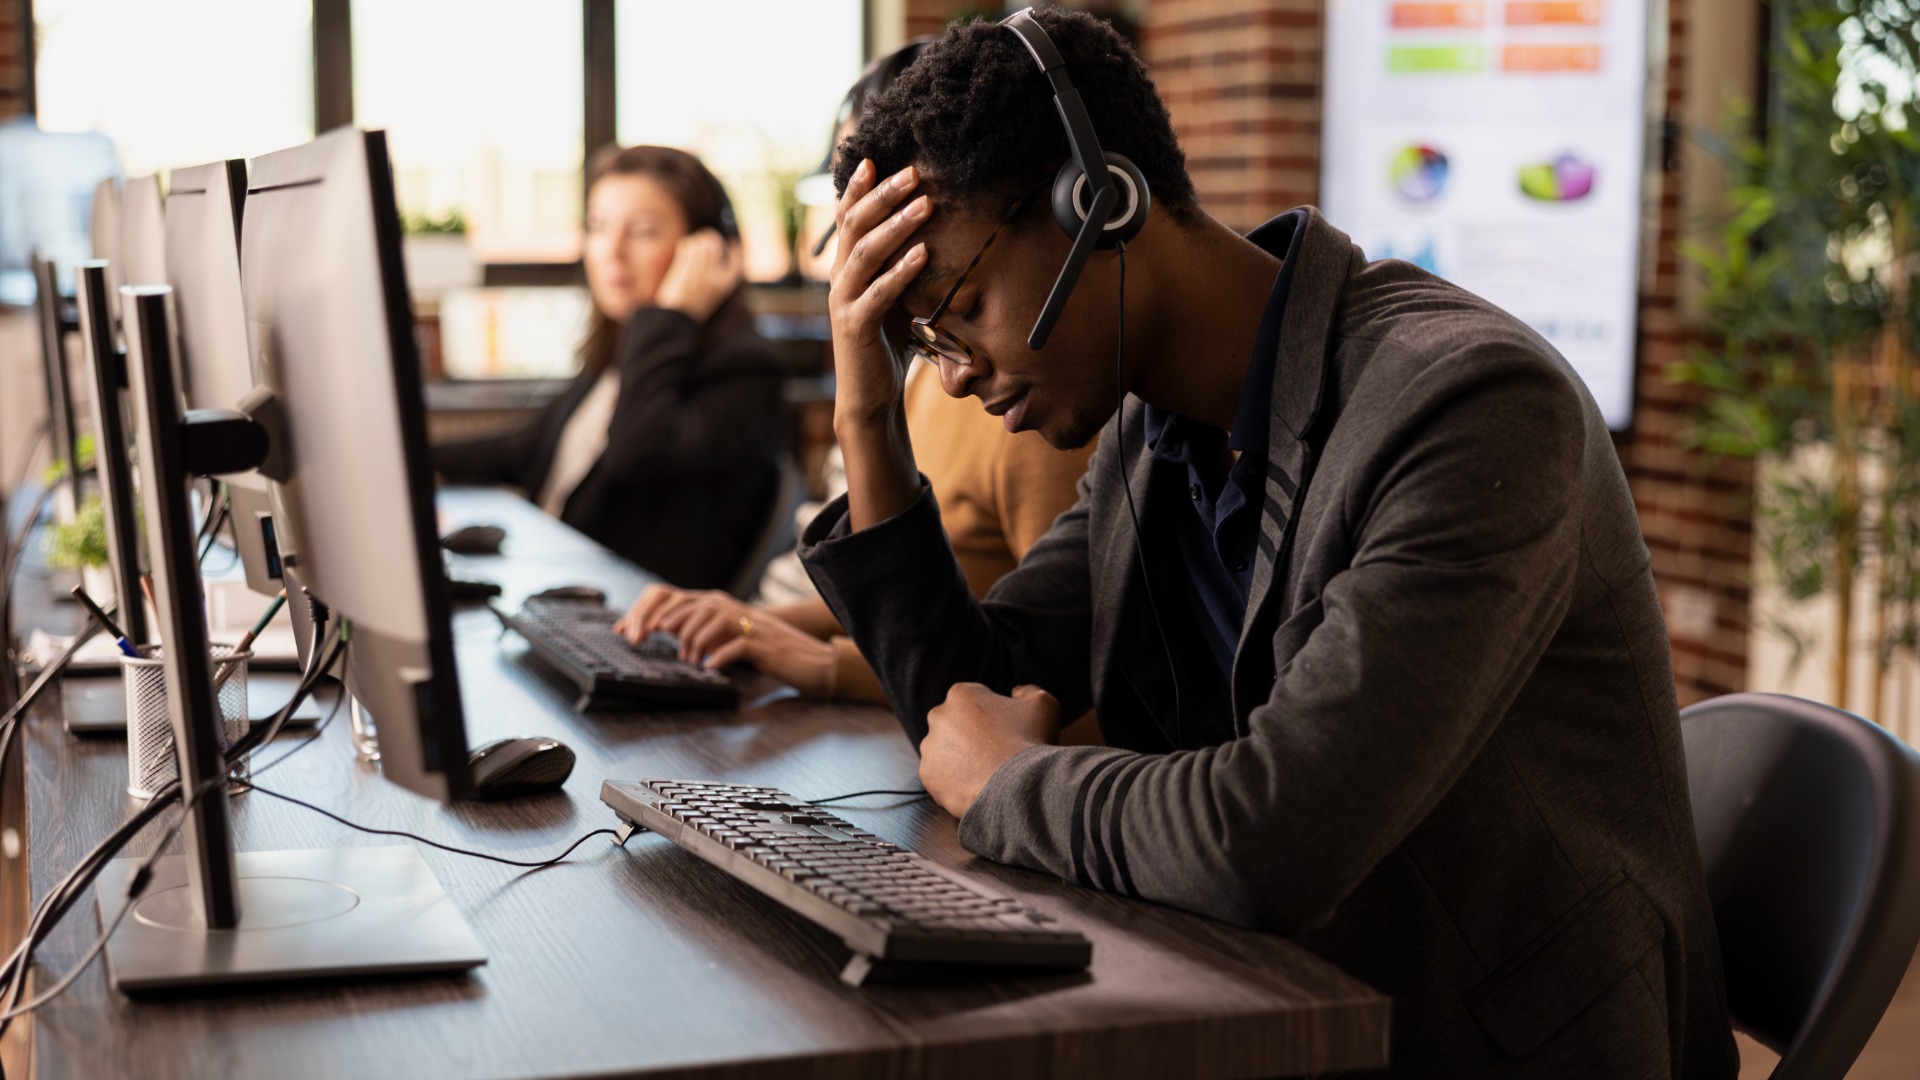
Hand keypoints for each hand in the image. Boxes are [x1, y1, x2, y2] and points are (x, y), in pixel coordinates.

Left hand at [615, 585, 836, 697]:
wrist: (808, 660)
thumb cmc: (766, 652)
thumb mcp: (728, 637)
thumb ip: (702, 631)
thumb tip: (667, 633)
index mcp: (718, 606)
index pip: (676, 598)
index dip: (647, 611)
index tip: (626, 631)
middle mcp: (731, 609)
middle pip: (689, 605)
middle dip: (660, 623)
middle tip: (643, 642)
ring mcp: (749, 624)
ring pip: (711, 619)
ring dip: (692, 640)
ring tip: (688, 660)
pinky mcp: (764, 644)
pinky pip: (737, 645)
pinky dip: (720, 656)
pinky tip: (710, 667)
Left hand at [655, 229, 742, 322]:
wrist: (676, 318)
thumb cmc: (693, 309)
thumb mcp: (714, 296)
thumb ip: (717, 277)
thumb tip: (714, 253)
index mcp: (725, 285)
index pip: (736, 261)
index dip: (736, 250)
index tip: (733, 242)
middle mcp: (714, 276)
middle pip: (715, 245)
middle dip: (711, 237)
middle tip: (706, 236)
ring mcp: (698, 271)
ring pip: (700, 243)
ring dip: (697, 240)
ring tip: (694, 243)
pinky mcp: (683, 268)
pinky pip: (687, 246)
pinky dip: (686, 244)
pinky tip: (685, 247)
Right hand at [828, 159, 931, 425]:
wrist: (869, 397)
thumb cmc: (885, 346)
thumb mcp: (892, 297)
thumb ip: (897, 267)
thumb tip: (924, 233)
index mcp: (845, 270)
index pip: (847, 219)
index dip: (856, 188)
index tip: (873, 159)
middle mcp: (838, 280)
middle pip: (855, 226)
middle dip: (883, 195)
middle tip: (914, 172)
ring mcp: (844, 302)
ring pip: (865, 253)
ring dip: (896, 225)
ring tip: (925, 203)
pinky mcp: (855, 326)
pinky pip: (878, 292)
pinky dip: (900, 270)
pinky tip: (922, 253)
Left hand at [919, 684, 1060, 817]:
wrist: (1015, 786)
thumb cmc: (1029, 741)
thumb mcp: (1042, 704)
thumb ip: (1028, 691)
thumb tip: (1016, 691)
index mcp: (961, 694)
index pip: (975, 701)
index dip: (992, 716)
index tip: (1005, 731)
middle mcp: (938, 716)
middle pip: (955, 725)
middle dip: (971, 736)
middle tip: (995, 753)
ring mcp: (929, 748)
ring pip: (945, 752)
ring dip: (960, 759)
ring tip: (986, 772)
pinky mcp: (927, 776)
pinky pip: (941, 778)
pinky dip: (955, 783)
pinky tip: (975, 786)